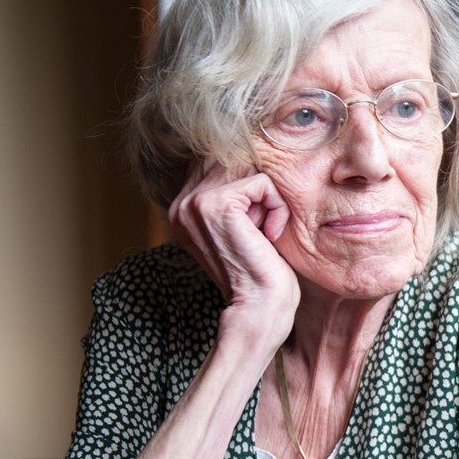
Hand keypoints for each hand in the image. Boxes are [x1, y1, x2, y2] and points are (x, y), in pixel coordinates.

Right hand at [168, 162, 299, 339]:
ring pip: (250, 169)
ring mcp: (195, 202)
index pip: (218, 162)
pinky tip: (268, 235)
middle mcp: (182, 201)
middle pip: (234, 160)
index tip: (254, 223)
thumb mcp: (242, 223)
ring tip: (263, 230)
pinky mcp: (217, 204)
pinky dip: (277, 207)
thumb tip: (250, 153)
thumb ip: (236, 193)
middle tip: (261, 227)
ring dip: (269, 199)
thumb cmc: (259, 268)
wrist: (259, 305)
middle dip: (260, 189)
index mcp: (182, 206)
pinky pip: (263, 182)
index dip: (250, 183)